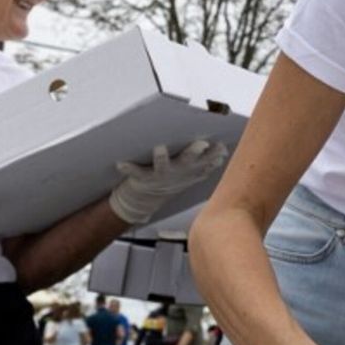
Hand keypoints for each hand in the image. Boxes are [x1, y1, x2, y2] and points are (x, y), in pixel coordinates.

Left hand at [108, 139, 228, 224]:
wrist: (145, 200)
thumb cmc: (169, 182)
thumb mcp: (191, 174)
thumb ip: (207, 163)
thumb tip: (223, 151)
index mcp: (189, 170)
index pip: (206, 161)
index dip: (213, 154)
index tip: (220, 146)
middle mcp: (177, 172)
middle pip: (188, 160)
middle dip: (194, 152)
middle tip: (201, 144)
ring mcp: (160, 176)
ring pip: (162, 165)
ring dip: (162, 158)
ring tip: (160, 148)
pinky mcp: (142, 178)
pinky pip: (135, 172)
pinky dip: (128, 168)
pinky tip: (121, 164)